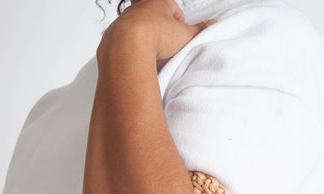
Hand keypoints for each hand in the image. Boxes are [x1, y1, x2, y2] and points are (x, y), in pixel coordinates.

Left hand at [101, 0, 215, 61]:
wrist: (127, 47)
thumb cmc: (155, 37)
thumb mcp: (185, 35)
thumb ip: (199, 31)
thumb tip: (211, 26)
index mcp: (157, 3)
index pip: (170, 6)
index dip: (176, 17)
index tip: (179, 26)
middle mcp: (138, 9)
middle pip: (148, 11)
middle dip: (156, 22)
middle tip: (162, 34)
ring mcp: (123, 21)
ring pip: (133, 25)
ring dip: (141, 35)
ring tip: (149, 49)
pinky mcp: (112, 36)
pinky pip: (120, 40)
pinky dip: (127, 47)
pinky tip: (134, 57)